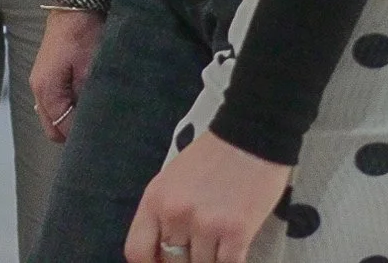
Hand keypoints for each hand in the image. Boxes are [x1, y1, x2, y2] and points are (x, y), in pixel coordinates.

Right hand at [31, 9, 103, 143]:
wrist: (76, 5)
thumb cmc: (84, 33)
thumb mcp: (91, 69)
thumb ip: (87, 101)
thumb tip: (91, 126)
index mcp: (46, 90)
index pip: (61, 130)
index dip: (82, 136)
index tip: (103, 133)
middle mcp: (39, 89)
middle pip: (53, 127)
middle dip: (74, 130)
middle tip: (100, 125)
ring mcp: (41, 82)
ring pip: (55, 116)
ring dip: (73, 117)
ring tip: (96, 111)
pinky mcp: (49, 75)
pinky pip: (57, 102)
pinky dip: (71, 106)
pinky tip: (87, 98)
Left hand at [124, 131, 293, 262]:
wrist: (250, 138)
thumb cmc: (211, 158)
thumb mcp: (171, 181)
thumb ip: (162, 215)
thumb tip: (163, 250)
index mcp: (155, 200)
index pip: (137, 251)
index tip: (163, 262)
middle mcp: (175, 214)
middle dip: (185, 261)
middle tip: (198, 250)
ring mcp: (206, 224)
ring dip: (210, 260)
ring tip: (218, 245)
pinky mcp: (236, 232)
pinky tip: (232, 252)